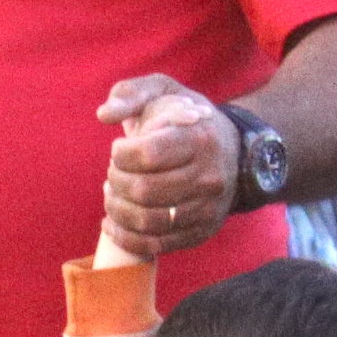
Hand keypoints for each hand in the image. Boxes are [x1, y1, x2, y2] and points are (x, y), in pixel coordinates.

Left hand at [100, 79, 238, 261]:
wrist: (232, 151)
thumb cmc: (185, 119)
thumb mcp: (162, 91)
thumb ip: (129, 93)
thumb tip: (103, 114)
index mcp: (200, 138)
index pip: (148, 154)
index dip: (121, 155)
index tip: (119, 150)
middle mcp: (209, 176)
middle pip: (144, 191)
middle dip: (115, 183)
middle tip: (113, 174)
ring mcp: (207, 208)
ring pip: (147, 221)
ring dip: (117, 210)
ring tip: (112, 195)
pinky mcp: (201, 232)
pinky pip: (156, 245)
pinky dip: (126, 238)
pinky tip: (112, 223)